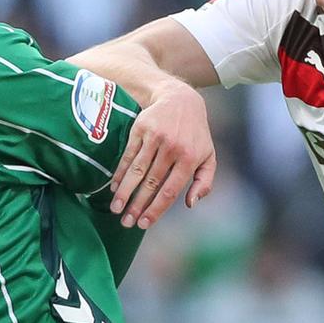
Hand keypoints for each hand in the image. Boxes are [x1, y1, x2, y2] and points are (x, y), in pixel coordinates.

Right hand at [109, 79, 216, 228]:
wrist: (180, 99)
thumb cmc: (195, 133)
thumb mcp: (208, 156)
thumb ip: (204, 181)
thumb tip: (191, 204)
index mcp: (190, 158)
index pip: (170, 190)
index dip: (156, 209)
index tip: (144, 223)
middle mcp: (173, 148)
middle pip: (151, 183)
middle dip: (137, 205)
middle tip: (126, 222)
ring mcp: (156, 138)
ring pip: (137, 171)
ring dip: (124, 192)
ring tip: (115, 209)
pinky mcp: (141, 129)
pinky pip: (128, 155)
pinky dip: (120, 173)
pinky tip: (115, 187)